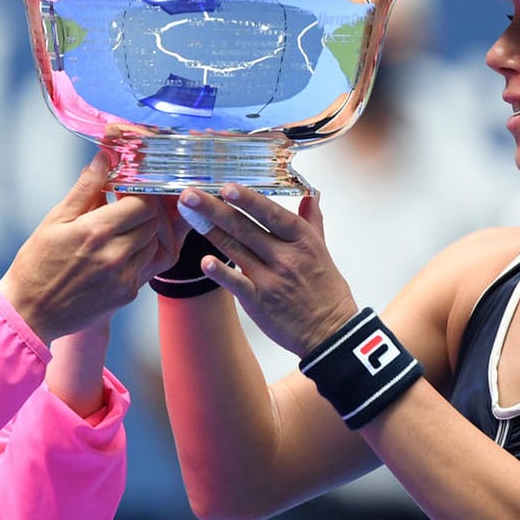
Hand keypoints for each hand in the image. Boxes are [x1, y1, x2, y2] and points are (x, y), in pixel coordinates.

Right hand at [0, 150, 184, 341]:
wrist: (30, 312)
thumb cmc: (37, 263)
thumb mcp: (55, 220)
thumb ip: (85, 189)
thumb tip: (104, 158)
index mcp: (96, 232)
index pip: (142, 202)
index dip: (140, 191)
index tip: (127, 187)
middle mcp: (115, 256)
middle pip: (152, 222)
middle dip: (143, 209)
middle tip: (125, 204)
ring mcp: (124, 278)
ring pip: (154, 244)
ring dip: (144, 232)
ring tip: (120, 228)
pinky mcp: (127, 295)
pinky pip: (147, 266)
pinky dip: (139, 254)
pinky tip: (118, 250)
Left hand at [176, 184, 358, 354]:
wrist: (330, 332)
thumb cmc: (326, 291)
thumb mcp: (323, 250)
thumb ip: (312, 221)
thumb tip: (311, 196)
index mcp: (302, 240)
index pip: (271, 213)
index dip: (248, 199)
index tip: (227, 186)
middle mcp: (286, 256)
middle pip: (245, 227)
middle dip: (214, 208)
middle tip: (190, 194)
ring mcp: (271, 279)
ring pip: (236, 249)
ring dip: (210, 230)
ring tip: (189, 214)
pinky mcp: (259, 302)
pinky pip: (236, 283)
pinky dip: (220, 272)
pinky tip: (204, 261)